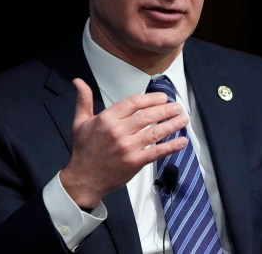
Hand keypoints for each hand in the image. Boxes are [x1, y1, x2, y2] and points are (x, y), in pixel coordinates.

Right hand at [58, 78, 187, 207]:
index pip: (134, 103)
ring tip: (183, 119)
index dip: (151, 98)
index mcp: (107, 119)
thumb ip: (83, 100)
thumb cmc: (84, 151)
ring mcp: (128, 147)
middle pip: (148, 116)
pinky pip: (157, 152)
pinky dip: (172, 146)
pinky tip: (182, 141)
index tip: (163, 97)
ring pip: (155, 132)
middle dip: (166, 109)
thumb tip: (78, 81)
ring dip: (172, 124)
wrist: (84, 179)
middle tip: (177, 107)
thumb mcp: (80, 122)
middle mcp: (118, 131)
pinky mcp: (135, 162)